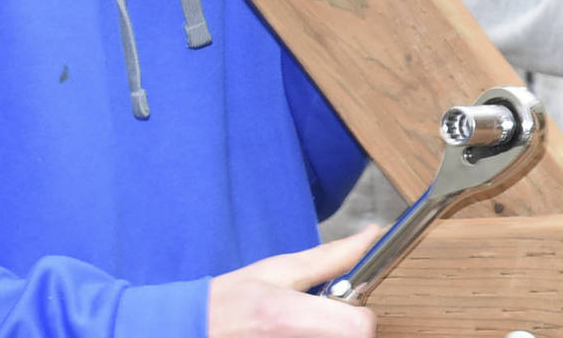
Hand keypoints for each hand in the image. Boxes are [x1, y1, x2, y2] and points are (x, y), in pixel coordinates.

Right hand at [207, 226, 378, 336]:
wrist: (192, 330)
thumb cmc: (227, 304)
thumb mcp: (277, 271)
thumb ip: (329, 258)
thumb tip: (370, 236)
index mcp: (292, 319)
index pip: (359, 327)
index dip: (359, 316)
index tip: (344, 305)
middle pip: (354, 337)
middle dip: (343, 324)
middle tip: (315, 315)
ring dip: (329, 333)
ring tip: (299, 327)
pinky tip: (292, 334)